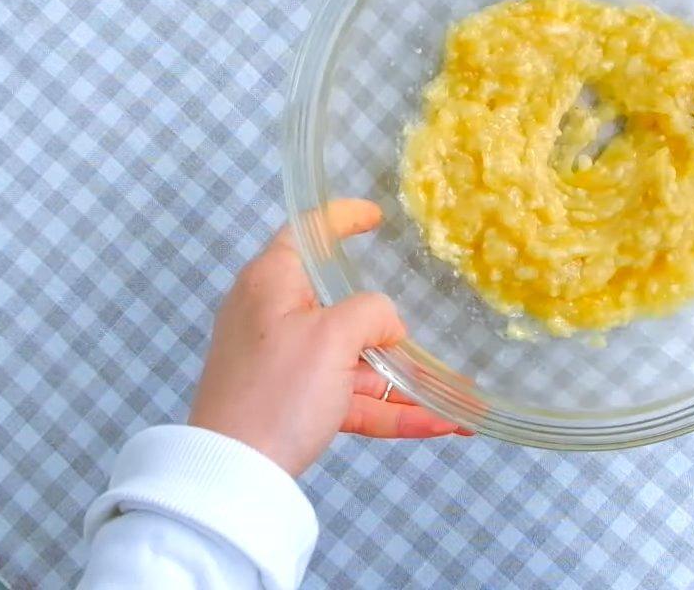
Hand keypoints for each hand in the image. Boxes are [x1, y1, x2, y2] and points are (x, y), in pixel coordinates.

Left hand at [188, 199, 466, 475]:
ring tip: (460, 395)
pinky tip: (443, 423)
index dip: (342, 218)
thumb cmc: (275, 392)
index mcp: (272, 282)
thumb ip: (371, 313)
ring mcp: (286, 363)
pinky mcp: (295, 404)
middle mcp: (275, 315)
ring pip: (355, 360)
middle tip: (432, 325)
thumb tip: (386, 323)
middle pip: (341, 305)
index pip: (307, 232)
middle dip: (392, 325)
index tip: (375, 217)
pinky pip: (352, 398)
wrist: (233, 476)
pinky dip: (393, 410)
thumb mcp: (332, 337)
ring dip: (406, 379)